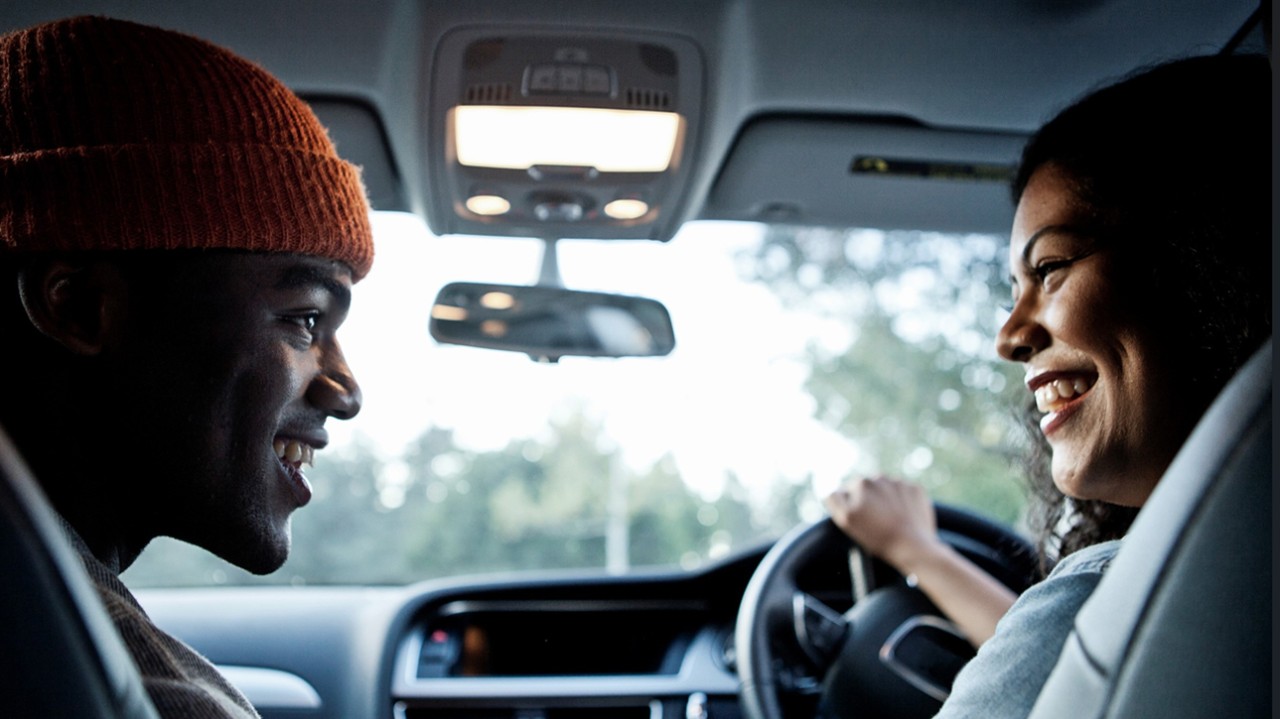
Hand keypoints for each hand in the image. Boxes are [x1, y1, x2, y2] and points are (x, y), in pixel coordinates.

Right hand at [824, 476, 939, 573]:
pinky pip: (904, 493)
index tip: (860, 521)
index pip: (847, 492)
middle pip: (867, 489)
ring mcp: (900, 483)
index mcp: (861, 482)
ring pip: (885, 490)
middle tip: (875, 523)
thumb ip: (833, 498)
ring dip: (885, 501)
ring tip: (890, 521)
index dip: (851, 507)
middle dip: (868, 502)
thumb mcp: (846, 519)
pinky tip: (903, 518)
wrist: (913, 546)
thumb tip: (832, 486)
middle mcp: (880, 477)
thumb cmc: (877, 536)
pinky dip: (902, 502)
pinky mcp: (916, 490)